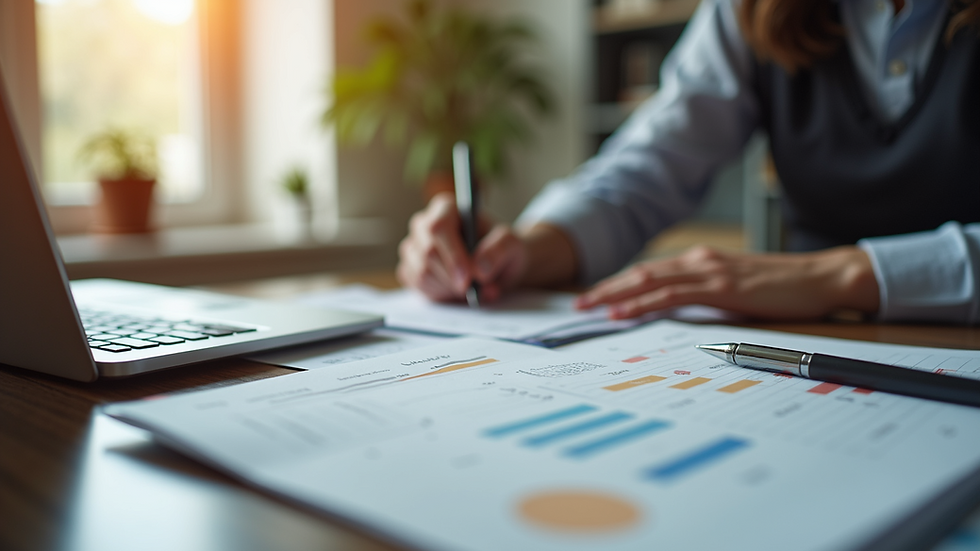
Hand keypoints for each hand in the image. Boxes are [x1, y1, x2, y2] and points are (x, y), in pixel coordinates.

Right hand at [396, 192, 527, 302]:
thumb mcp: (512, 244)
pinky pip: (418, 286)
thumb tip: (480, 268)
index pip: (438, 227)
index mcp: (446, 208)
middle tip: (473, 290)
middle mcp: (424, 224)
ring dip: (449, 288)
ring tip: (472, 289)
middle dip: (452, 277)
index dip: (452, 255)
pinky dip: (440, 295)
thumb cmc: (501, 248)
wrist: (496, 266)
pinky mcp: (411, 269)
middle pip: (427, 252)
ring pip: (421, 273)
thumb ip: (499, 250)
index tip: (468, 277)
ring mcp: (414, 247)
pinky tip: (456, 291)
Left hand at [574, 245, 879, 319]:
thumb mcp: (737, 291)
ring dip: (614, 295)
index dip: (618, 284)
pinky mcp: (721, 287)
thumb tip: (680, 313)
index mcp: (702, 262)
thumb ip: (708, 297)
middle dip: (605, 288)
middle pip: (640, 274)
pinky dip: (642, 304)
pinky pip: (671, 296)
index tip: (594, 298)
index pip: (650, 273)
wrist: (823, 278)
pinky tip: (622, 313)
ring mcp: (709, 271)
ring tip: (588, 308)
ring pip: (648, 282)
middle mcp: (699, 261)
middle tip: (576, 304)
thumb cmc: (784, 289)